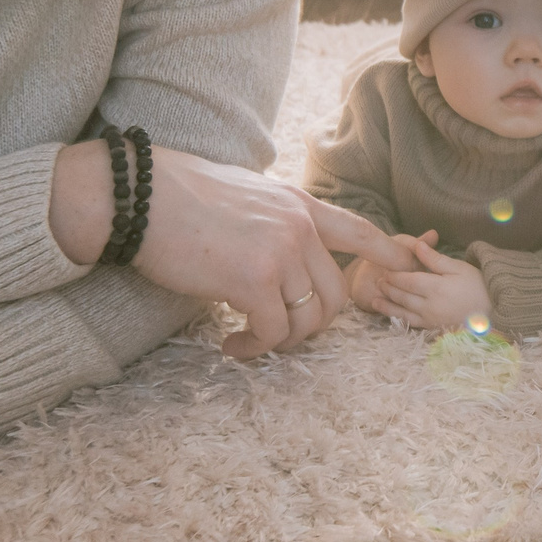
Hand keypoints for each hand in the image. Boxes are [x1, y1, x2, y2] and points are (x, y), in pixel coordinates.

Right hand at [48, 142, 418, 357]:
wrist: (137, 196)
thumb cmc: (177, 197)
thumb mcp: (244, 193)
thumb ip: (274, 218)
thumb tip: (284, 248)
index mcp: (298, 203)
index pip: (358, 230)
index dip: (386, 253)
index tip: (404, 268)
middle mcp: (298, 225)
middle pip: (334, 295)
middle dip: (310, 325)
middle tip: (275, 335)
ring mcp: (280, 251)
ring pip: (305, 320)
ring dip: (278, 342)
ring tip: (247, 343)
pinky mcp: (253, 279)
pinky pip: (272, 332)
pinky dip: (254, 348)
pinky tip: (231, 346)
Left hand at [374, 233, 493, 331]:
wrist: (494, 312)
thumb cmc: (478, 286)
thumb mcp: (458, 267)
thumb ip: (435, 258)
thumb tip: (417, 245)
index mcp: (436, 288)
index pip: (407, 280)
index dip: (394, 274)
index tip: (385, 267)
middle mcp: (430, 306)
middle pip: (402, 296)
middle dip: (388, 288)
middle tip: (378, 280)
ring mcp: (431, 319)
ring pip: (402, 312)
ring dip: (387, 306)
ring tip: (375, 300)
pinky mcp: (433, 329)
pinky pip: (411, 324)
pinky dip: (398, 319)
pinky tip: (392, 315)